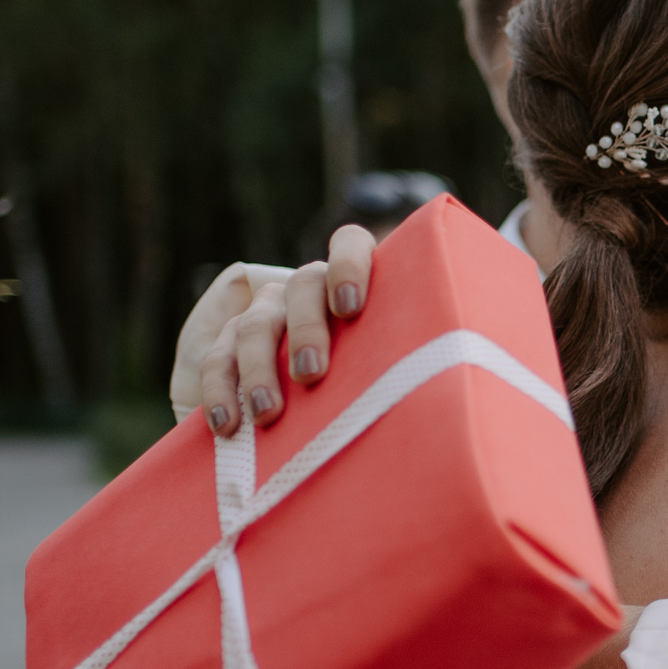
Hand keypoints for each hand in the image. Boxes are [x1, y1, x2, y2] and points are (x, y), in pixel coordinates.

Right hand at [200, 225, 378, 434]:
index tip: (350, 308)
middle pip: (303, 287)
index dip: (350, 266)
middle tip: (311, 374)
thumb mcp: (387, 374)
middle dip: (306, 330)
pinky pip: (220, 360)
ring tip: (268, 413)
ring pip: (257, 325)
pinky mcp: (231, 343)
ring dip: (260, 370)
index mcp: (351, 286)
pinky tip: (227, 423)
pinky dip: (221, 392)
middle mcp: (307, 291)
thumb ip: (399, 367)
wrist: (321, 420)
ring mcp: (267, 313)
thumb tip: (447, 399)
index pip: (350, 244)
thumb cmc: (371, 390)